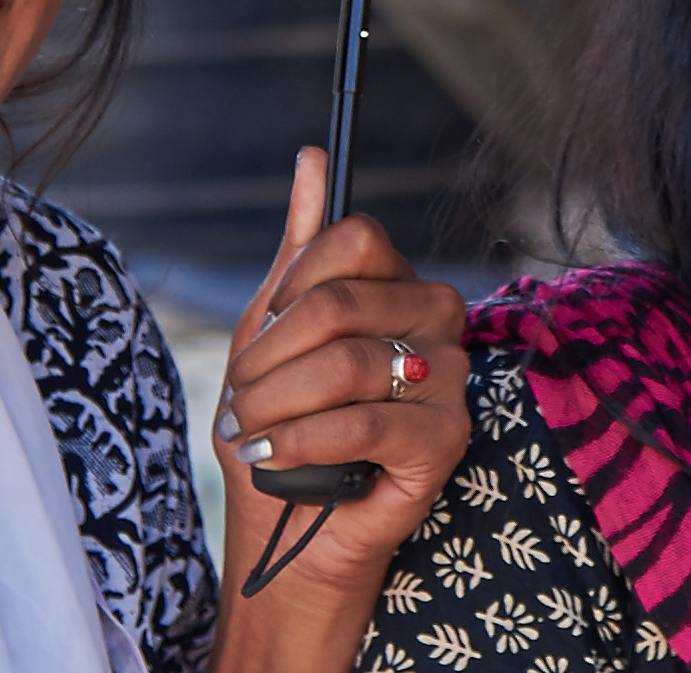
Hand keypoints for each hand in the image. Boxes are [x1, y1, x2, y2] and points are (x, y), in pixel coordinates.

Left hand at [209, 148, 470, 670]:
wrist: (288, 533)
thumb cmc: (282, 430)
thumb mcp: (270, 335)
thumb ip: (298, 251)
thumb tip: (314, 157)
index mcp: (396, 285)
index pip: (355, 237)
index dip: (292, 285)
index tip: (261, 333)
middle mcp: (436, 320)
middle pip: (344, 300)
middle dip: (270, 355)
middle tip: (241, 398)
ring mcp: (449, 379)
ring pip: (350, 360)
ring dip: (276, 403)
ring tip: (250, 432)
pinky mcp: (448, 440)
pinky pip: (366, 419)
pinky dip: (301, 439)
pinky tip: (272, 457)